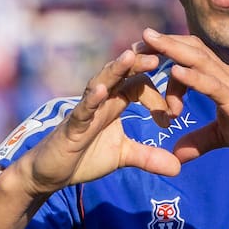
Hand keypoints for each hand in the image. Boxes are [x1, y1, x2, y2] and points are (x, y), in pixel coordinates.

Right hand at [13, 47, 182, 194]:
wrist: (50, 174)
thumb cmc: (84, 157)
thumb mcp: (123, 157)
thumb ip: (149, 158)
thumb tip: (178, 167)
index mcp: (115, 103)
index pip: (140, 86)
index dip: (159, 97)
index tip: (175, 115)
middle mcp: (101, 101)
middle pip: (122, 73)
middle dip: (141, 62)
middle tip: (162, 54)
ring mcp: (85, 110)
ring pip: (101, 82)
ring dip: (116, 69)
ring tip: (131, 56)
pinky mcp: (72, 125)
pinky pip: (83, 109)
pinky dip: (92, 99)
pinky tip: (102, 91)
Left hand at [138, 29, 228, 162]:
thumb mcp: (225, 137)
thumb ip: (200, 141)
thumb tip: (177, 156)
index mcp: (221, 81)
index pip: (191, 60)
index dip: (169, 54)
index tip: (145, 53)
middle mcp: (225, 76)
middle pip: (191, 49)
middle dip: (164, 42)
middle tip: (139, 37)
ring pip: (198, 60)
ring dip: (172, 49)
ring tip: (149, 40)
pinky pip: (212, 84)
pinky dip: (193, 77)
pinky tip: (176, 72)